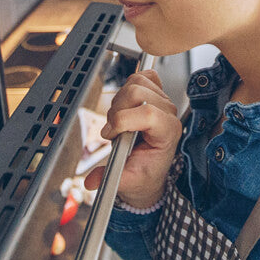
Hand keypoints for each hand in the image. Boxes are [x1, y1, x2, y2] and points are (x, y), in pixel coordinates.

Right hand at [83, 70, 179, 208]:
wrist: (150, 169)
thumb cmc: (144, 173)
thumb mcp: (128, 182)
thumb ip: (110, 179)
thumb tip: (91, 181)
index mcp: (168, 132)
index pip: (147, 113)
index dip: (122, 121)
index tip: (111, 135)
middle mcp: (168, 112)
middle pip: (137, 93)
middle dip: (117, 111)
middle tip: (112, 130)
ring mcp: (162, 100)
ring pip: (136, 82)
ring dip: (119, 101)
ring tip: (118, 120)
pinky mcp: (155, 92)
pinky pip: (142, 76)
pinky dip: (128, 85)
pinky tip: (126, 106)